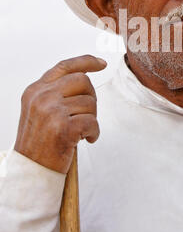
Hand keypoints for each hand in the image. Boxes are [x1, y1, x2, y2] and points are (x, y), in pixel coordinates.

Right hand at [14, 55, 106, 173]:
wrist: (31, 170)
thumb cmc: (40, 142)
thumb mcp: (39, 110)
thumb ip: (55, 92)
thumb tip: (84, 78)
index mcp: (35, 90)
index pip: (64, 66)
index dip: (86, 61)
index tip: (102, 64)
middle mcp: (41, 97)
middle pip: (83, 81)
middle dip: (91, 97)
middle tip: (87, 114)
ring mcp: (51, 111)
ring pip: (90, 103)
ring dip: (92, 118)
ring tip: (80, 131)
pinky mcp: (62, 128)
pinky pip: (93, 122)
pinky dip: (94, 132)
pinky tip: (86, 140)